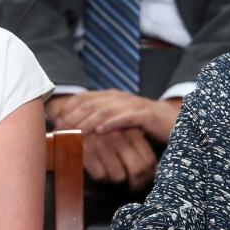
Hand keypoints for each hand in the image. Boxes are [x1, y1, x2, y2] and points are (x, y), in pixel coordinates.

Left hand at [53, 90, 180, 143]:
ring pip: (105, 110)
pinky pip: (125, 118)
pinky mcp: (145, 115)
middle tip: (61, 129)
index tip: (56, 121)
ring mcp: (133, 104)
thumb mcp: (118, 121)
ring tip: (75, 132)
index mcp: (112, 97)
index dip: (68, 108)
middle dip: (73, 116)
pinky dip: (111, 124)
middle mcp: (120, 97)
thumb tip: (76, 129)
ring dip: (88, 122)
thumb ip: (101, 120)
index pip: (84, 98)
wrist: (174, 123)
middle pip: (90, 104)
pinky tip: (99, 132)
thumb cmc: (143, 125)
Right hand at [82, 128, 156, 190]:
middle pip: (137, 170)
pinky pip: (100, 176)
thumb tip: (152, 166)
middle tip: (134, 187)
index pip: (148, 159)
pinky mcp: (86, 153)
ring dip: (116, 181)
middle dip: (137, 184)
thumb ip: (138, 141)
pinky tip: (100, 172)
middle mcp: (119, 138)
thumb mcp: (122, 127)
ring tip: (114, 177)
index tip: (146, 180)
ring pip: (118, 176)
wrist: (72, 115)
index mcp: (131, 131)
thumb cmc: (102, 126)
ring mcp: (102, 146)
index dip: (149, 174)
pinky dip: (101, 179)